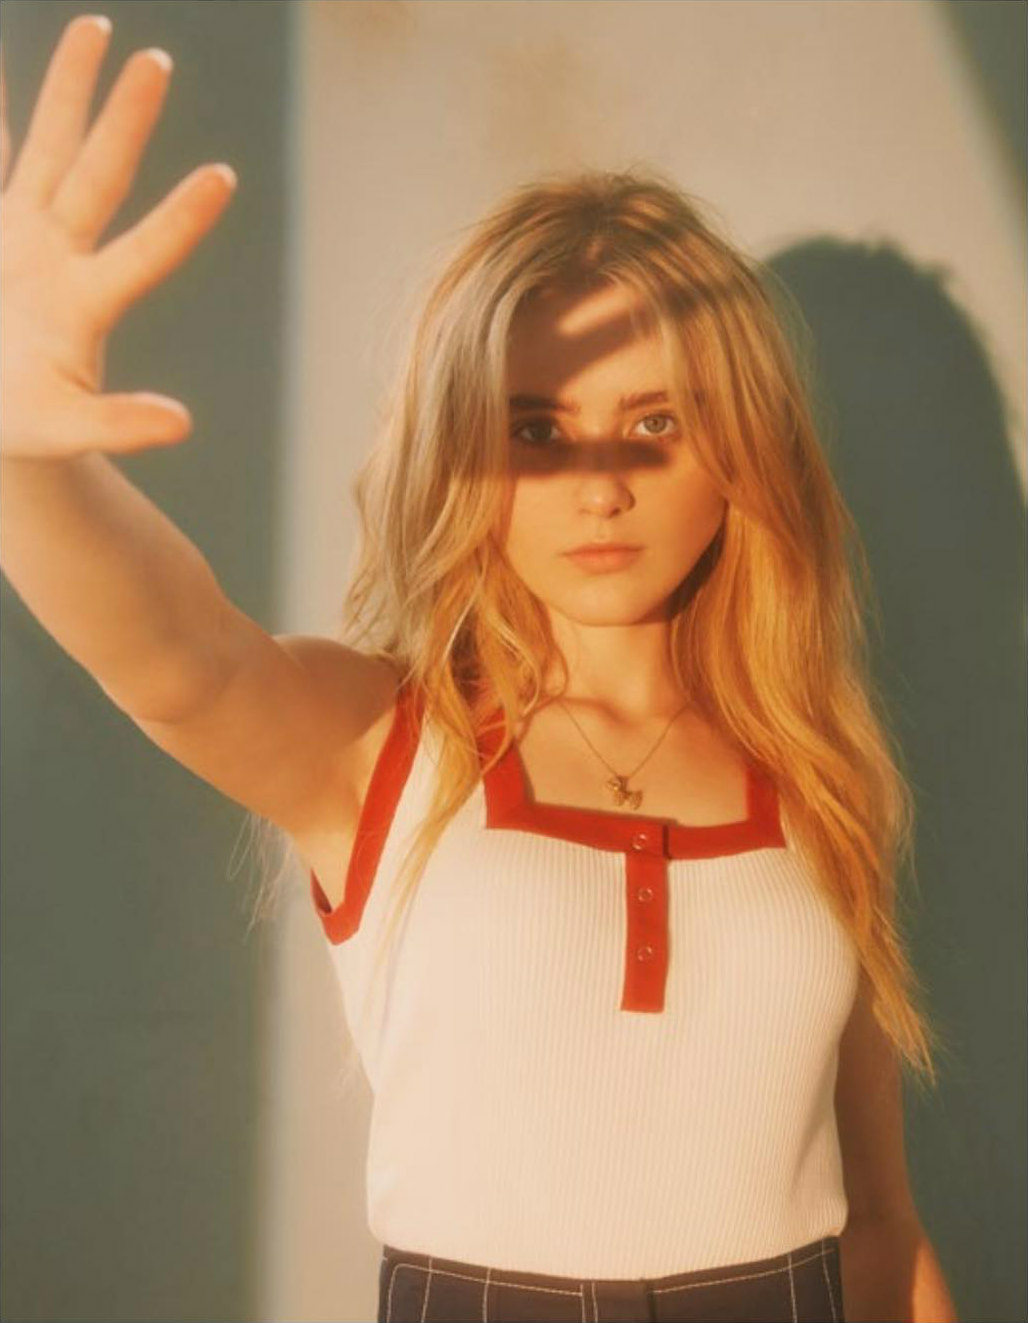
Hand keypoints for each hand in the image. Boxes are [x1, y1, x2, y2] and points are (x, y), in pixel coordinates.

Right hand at [0, 14, 235, 458]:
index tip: (224, 176)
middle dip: (123, 120)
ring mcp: (20, 237)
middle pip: (97, 176)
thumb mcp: (65, 428)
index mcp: (84, 304)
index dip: (180, 220)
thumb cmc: (23, 425)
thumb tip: (183, 425)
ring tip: (97, 27)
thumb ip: (118, 424)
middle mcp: (59, 257)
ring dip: (67, 90)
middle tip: (157, 60)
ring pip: (46, 148)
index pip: (143, 253)